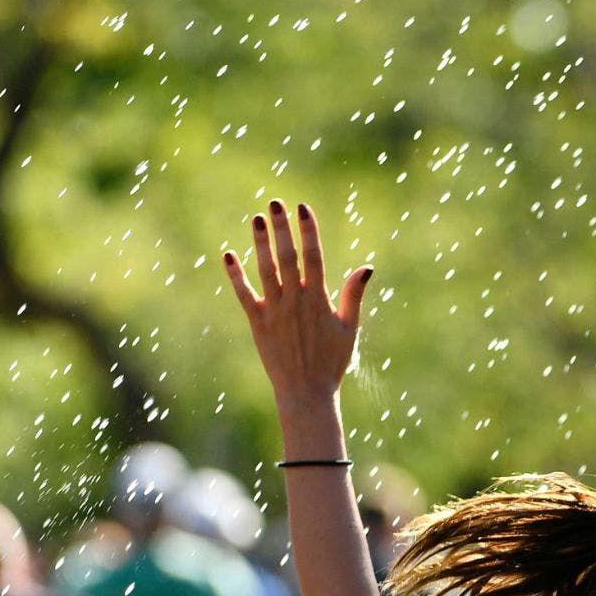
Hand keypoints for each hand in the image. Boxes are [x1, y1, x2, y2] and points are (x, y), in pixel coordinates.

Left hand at [224, 200, 373, 410]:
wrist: (306, 392)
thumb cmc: (332, 361)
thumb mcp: (349, 328)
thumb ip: (353, 296)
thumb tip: (366, 268)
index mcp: (319, 299)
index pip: (313, 256)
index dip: (308, 230)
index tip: (302, 208)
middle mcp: (295, 301)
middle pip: (287, 257)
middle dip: (281, 228)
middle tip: (275, 203)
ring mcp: (275, 311)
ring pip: (266, 270)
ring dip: (260, 243)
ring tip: (256, 219)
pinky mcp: (258, 323)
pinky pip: (244, 294)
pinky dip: (236, 275)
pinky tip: (228, 255)